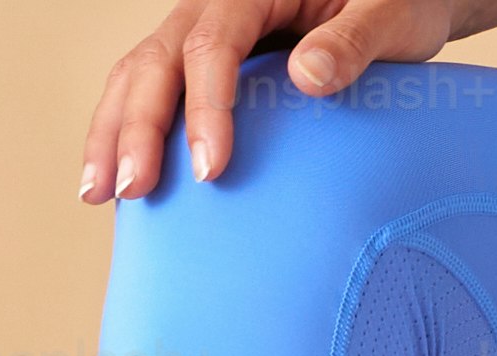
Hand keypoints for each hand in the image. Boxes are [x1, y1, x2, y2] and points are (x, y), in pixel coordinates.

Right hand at [86, 0, 463, 200]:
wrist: (394, 2)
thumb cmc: (398, 5)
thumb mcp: (392, 15)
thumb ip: (354, 40)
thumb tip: (307, 75)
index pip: (213, 46)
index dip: (205, 108)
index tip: (211, 170)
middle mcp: (215, 5)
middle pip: (157, 61)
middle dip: (138, 127)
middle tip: (135, 192)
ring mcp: (201, 32)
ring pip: (138, 74)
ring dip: (113, 132)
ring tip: (97, 195)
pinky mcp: (201, 61)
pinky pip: (151, 90)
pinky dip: (125, 131)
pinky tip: (116, 182)